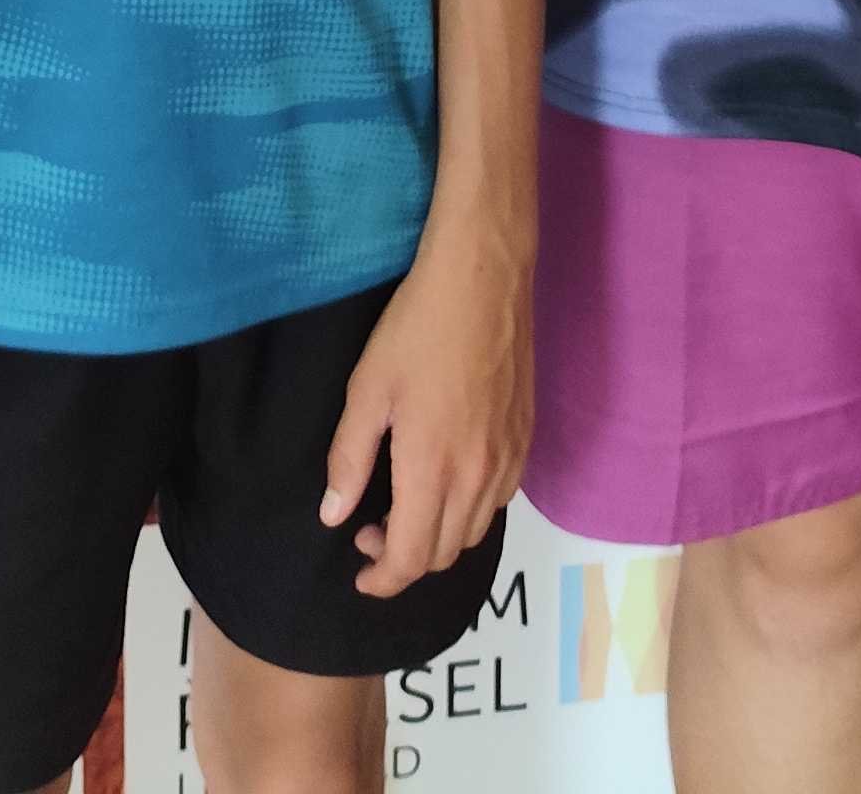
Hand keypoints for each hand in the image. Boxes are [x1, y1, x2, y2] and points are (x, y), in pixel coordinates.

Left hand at [319, 235, 530, 599]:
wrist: (483, 280)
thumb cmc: (416, 329)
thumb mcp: (367, 390)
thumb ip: (348, 461)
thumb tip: (333, 517)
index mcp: (432, 470)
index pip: (410, 558)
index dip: (382, 580)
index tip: (359, 576)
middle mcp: (478, 478)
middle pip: (443, 555)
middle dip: (403, 558)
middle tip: (369, 528)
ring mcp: (509, 460)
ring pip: (473, 533)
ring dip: (436, 537)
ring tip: (403, 506)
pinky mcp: (526, 440)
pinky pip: (498, 502)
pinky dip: (468, 512)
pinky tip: (445, 480)